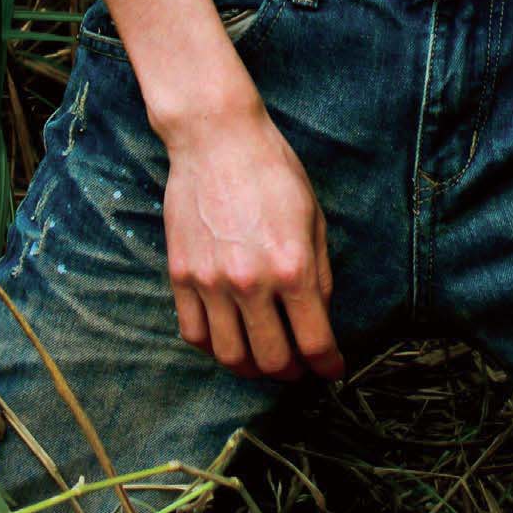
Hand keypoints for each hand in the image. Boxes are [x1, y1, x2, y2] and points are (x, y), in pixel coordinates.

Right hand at [161, 96, 344, 381]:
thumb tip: (320, 315)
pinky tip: (229, 340)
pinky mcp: (181, 276)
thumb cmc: (272, 170)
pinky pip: (195, 334)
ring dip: (252, 369)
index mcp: (292, 267)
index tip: (331, 371)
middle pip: (272, 359)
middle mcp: (251, 282)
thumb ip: (319, 273)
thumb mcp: (313, 217)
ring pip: (230, 356)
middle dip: (292, 373)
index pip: (315, 341)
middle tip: (299, 368)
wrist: (216, 139)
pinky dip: (214, 348)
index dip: (328, 365)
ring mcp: (211, 282)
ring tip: (264, 360)